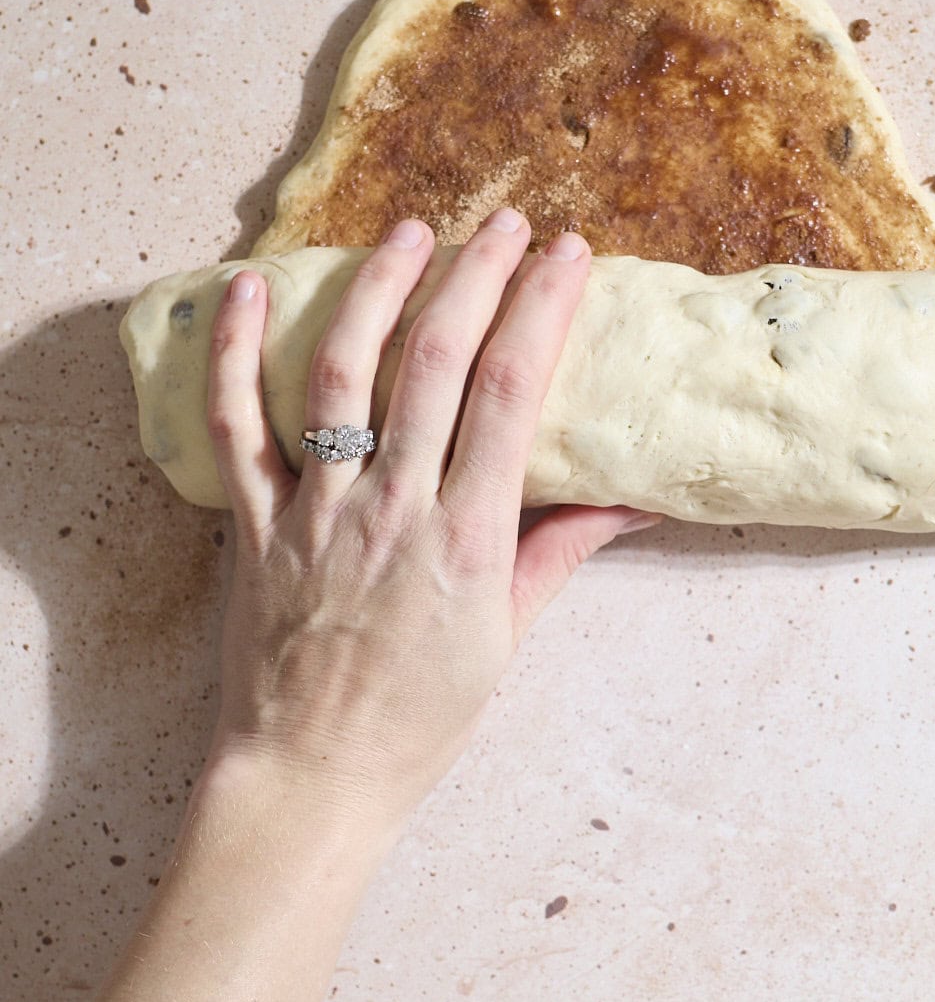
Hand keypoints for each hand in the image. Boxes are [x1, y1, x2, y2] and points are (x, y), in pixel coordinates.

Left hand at [200, 210, 656, 839]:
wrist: (309, 781)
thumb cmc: (417, 720)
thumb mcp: (507, 638)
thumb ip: (561, 552)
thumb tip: (633, 496)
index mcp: (467, 538)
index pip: (513, 395)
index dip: (542, 310)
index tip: (568, 255)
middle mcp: (393, 508)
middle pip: (439, 362)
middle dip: (478, 276)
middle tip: (507, 221)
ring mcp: (317, 511)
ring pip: (343, 373)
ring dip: (379, 289)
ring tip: (412, 231)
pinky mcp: (253, 525)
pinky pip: (234, 426)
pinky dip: (235, 352)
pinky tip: (248, 288)